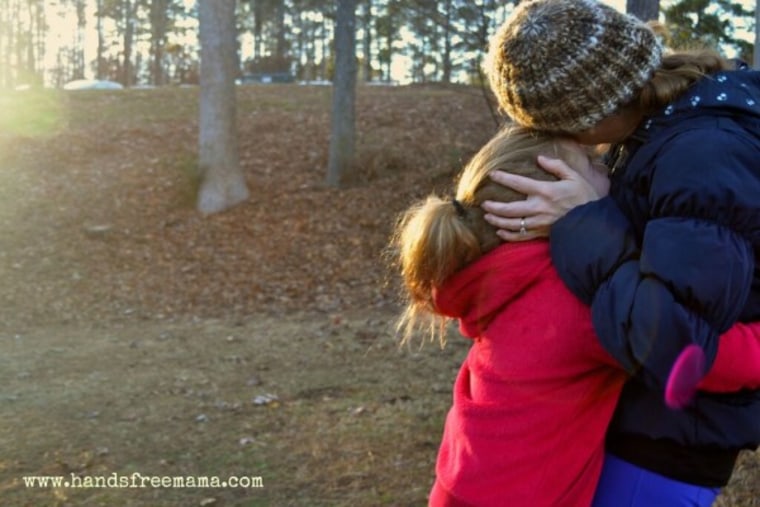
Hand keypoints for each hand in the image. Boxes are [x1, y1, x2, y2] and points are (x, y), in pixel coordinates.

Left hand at [481, 155, 605, 241]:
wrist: (594, 222)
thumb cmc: (585, 197)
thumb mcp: (574, 177)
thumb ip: (557, 166)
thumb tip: (540, 158)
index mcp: (545, 191)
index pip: (519, 183)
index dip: (503, 178)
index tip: (492, 174)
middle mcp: (539, 208)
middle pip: (510, 208)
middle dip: (494, 206)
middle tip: (483, 203)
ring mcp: (539, 223)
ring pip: (512, 224)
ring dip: (497, 221)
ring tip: (487, 216)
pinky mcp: (542, 234)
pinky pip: (521, 237)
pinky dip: (509, 236)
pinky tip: (500, 233)